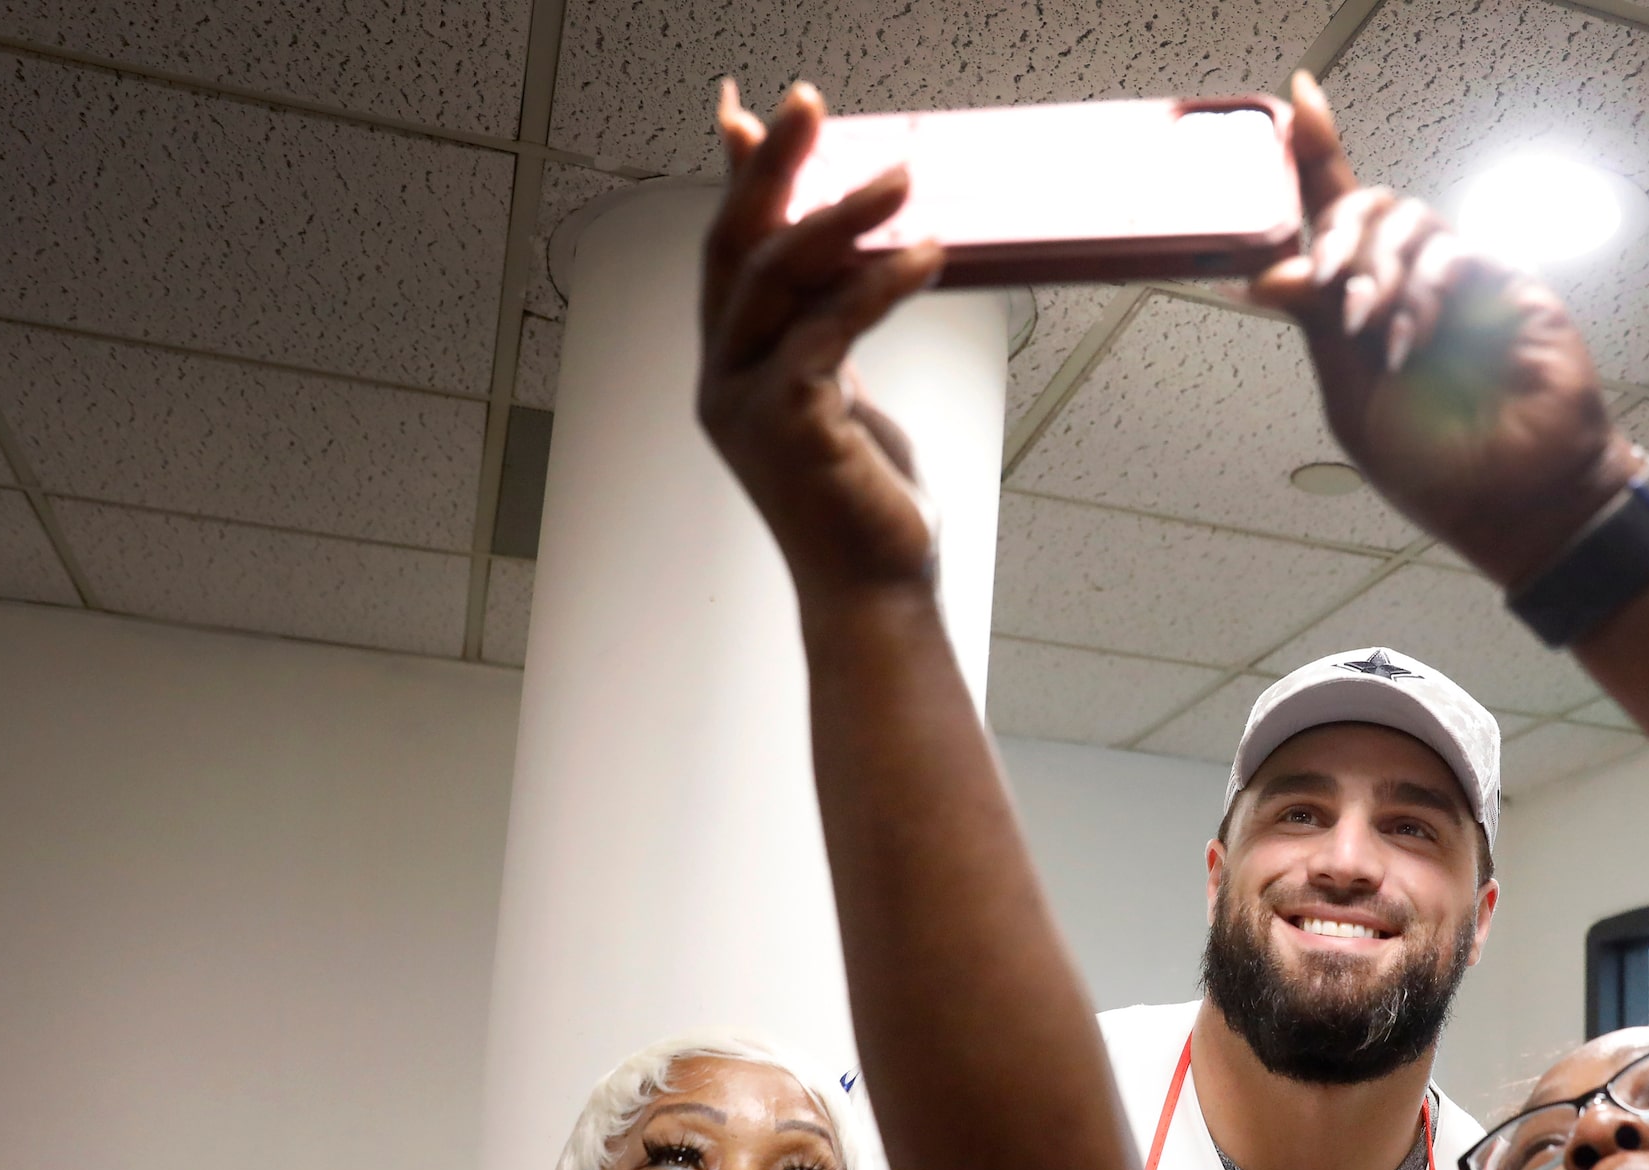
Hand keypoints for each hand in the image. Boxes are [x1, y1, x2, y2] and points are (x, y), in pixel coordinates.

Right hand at [698, 80, 946, 605]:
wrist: (875, 589)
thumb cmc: (865, 500)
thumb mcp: (841, 392)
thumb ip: (826, 327)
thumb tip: (838, 264)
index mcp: (730, 366)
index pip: (727, 251)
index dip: (739, 179)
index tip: (750, 110)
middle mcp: (722, 378)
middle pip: (734, 246)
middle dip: (770, 167)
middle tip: (808, 102)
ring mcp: (746, 402)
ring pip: (779, 279)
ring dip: (841, 216)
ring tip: (902, 176)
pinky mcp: (789, 424)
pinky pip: (831, 331)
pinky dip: (878, 285)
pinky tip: (925, 256)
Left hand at [1248, 73, 1635, 589]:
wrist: (1516, 503)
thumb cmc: (1439, 467)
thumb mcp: (1353, 400)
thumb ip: (1316, 328)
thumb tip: (1264, 275)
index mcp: (1364, 307)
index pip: (1334, 216)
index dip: (1316, 155)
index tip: (1299, 98)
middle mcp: (1410, 281)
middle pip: (1367, 204)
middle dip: (1337, 232)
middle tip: (1327, 278)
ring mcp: (1461, 280)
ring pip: (1407, 220)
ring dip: (1377, 272)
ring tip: (1374, 332)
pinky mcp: (1507, 284)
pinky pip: (1453, 253)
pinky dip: (1421, 292)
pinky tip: (1412, 341)